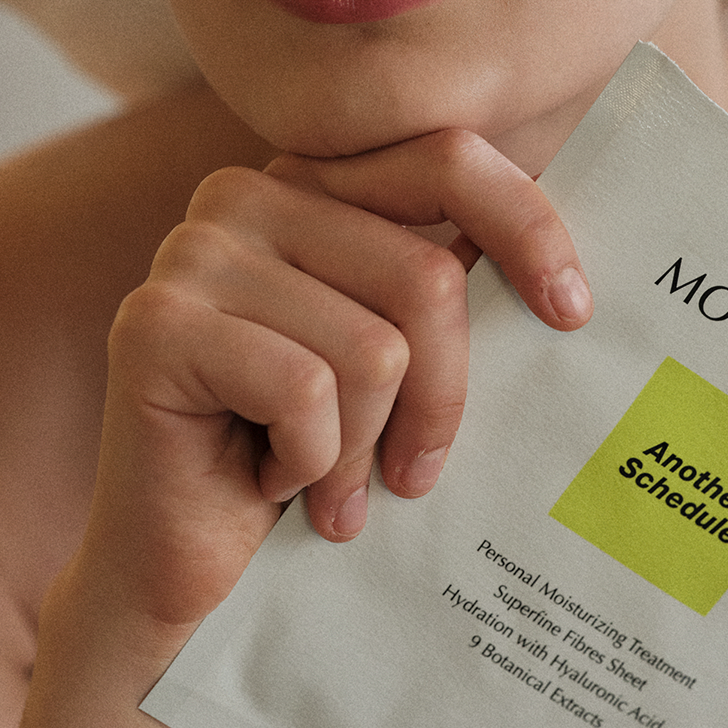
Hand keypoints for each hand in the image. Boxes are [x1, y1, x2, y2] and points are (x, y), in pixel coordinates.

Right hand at [20, 129, 587, 725]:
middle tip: (411, 473)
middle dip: (438, 398)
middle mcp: (241, 196)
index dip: (524, 228)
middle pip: (424, 275)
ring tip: (325, 482)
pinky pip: (306, 391)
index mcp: (305, 183)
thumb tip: (571, 271)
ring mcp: (190, 254)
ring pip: (372, 348)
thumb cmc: (302, 457)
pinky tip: (267, 480)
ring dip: (363, 447)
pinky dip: (309, 464)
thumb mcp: (391, 357)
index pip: (444, 161)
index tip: (571, 313)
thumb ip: (442, 290)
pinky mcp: (156, 327)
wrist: (180, 566)